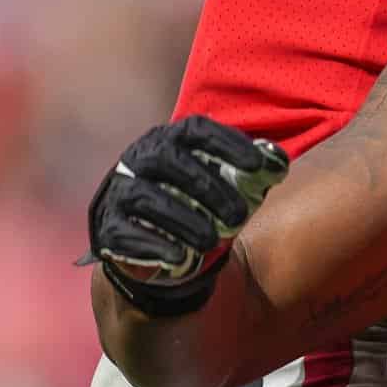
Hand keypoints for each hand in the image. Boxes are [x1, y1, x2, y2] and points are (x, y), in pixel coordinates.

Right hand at [83, 116, 288, 314]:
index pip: (197, 130)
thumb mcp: (221, 185)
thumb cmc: (195, 202)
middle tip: (238, 216)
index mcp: (171, 140)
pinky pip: (128, 232)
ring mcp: (120, 191)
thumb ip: (249, 174)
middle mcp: (141, 158)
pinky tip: (180, 257)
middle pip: (170, 162)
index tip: (257, 164)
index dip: (228, 143)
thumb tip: (278, 165)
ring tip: (212, 241)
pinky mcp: (108, 226)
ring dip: (185, 220)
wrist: (150, 240)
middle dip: (208, 188)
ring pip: (148, 198)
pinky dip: (156, 245)